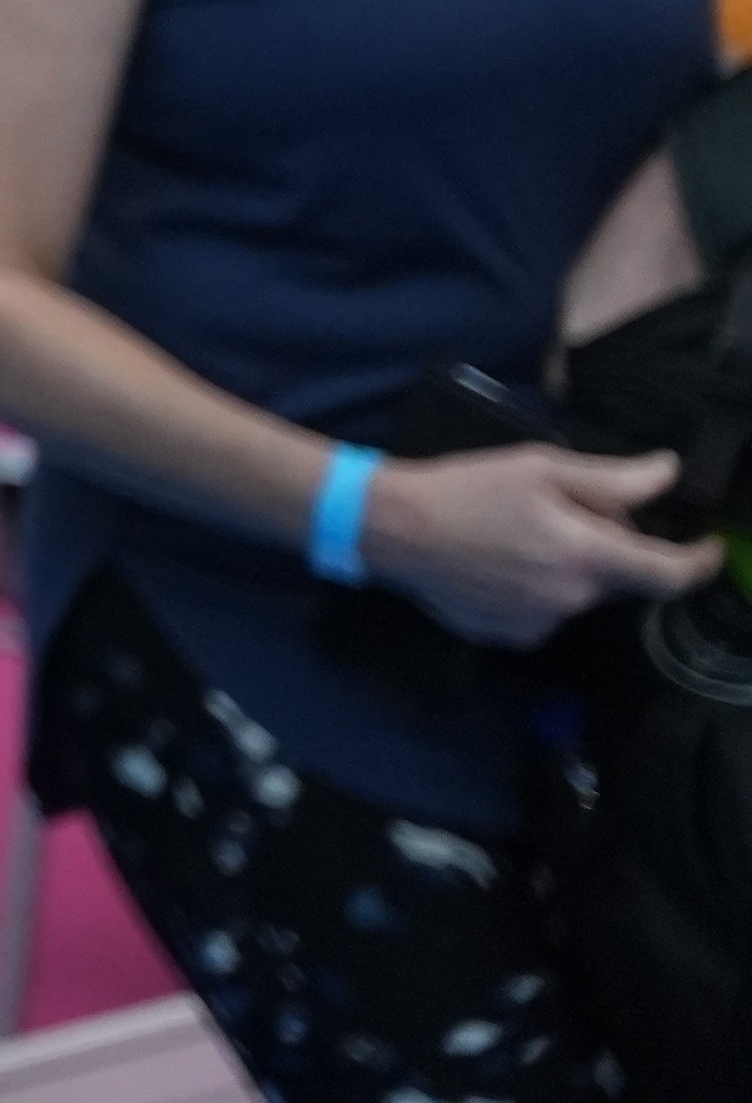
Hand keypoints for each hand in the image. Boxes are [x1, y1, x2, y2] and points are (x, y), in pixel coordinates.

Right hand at [362, 444, 712, 644]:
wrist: (391, 529)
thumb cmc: (466, 488)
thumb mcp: (539, 466)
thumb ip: (612, 477)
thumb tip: (667, 474)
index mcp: (587, 555)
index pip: (668, 573)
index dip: (699, 562)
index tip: (711, 548)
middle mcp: (573, 598)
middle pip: (617, 576)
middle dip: (607, 546)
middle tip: (563, 511)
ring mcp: (541, 623)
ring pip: (579, 592)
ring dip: (569, 567)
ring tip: (518, 535)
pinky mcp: (511, 635)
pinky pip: (546, 611)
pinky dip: (538, 589)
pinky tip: (498, 563)